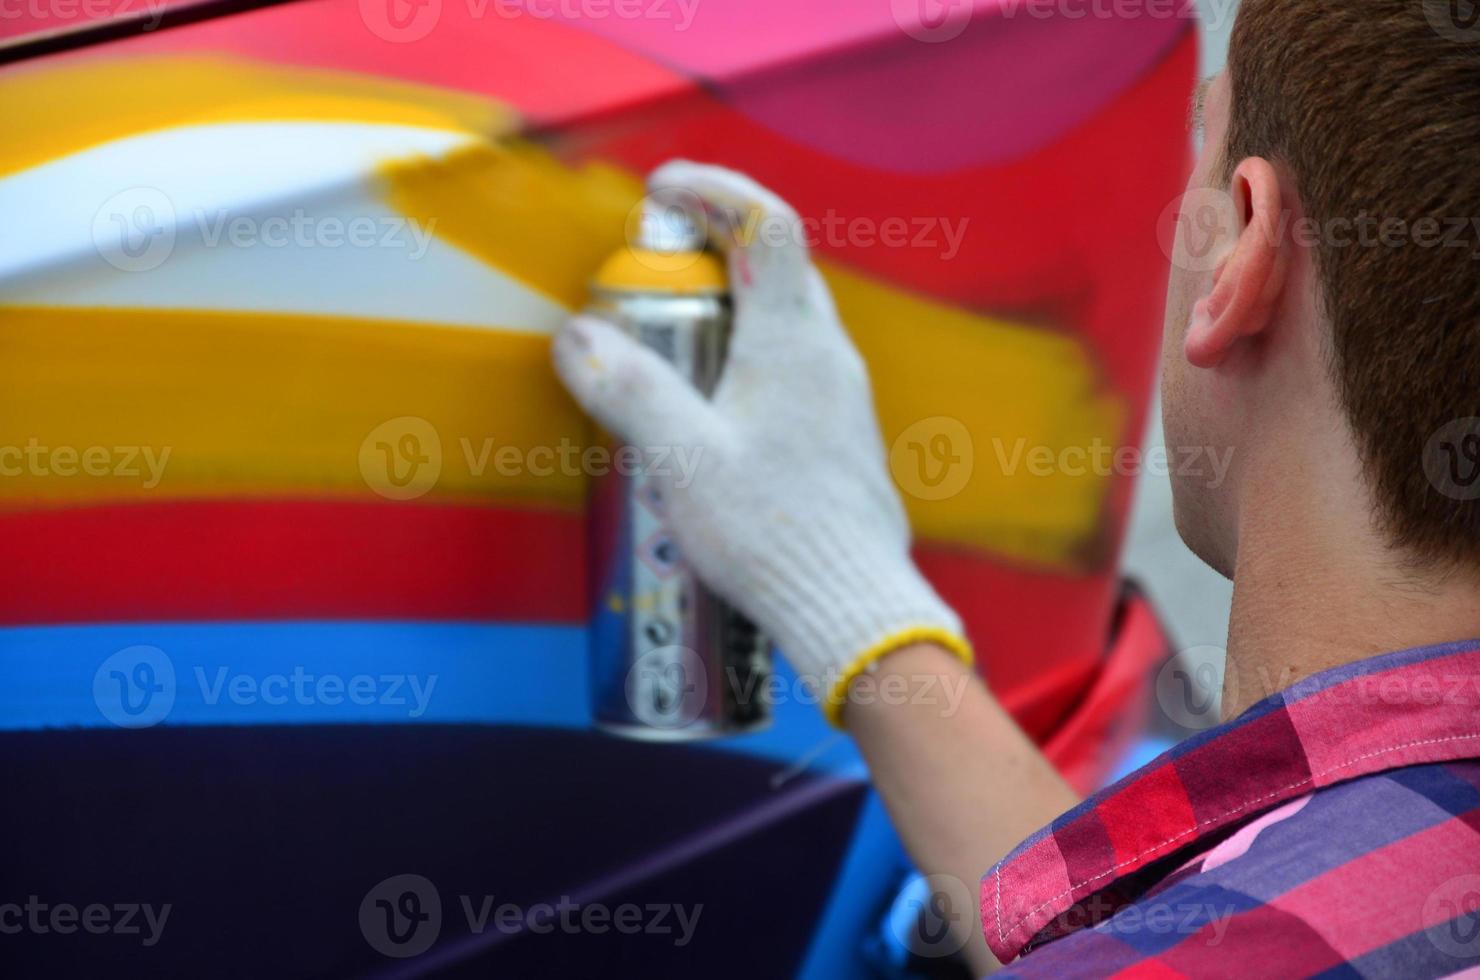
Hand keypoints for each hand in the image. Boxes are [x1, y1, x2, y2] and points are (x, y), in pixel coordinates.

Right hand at [553, 160, 970, 725]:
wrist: (850, 605)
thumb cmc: (772, 531)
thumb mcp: (681, 459)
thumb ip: (628, 390)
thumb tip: (578, 336)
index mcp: (793, 343)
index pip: (767, 226)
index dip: (718, 190)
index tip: (666, 189)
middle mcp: (830, 359)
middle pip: (780, 271)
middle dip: (719, 251)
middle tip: (659, 271)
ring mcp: (844, 400)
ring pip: (791, 324)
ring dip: (735, 312)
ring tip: (676, 345)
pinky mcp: (843, 439)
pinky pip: (797, 373)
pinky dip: (752, 361)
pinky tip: (715, 414)